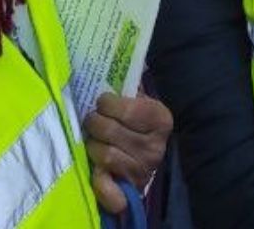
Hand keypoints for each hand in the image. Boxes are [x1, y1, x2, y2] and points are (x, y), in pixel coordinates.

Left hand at [84, 91, 172, 213]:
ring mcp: (143, 171)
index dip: (107, 103)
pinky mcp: (130, 191)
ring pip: (105, 154)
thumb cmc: (137, 122)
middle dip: (94, 122)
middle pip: (110, 130)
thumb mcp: (140, 100)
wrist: (146, 159)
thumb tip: (113, 63)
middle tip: (92, 119)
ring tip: (93, 139)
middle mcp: (155, 147)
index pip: (128, 110)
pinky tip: (96, 170)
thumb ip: (129, 86)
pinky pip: (109, 189)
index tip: (102, 102)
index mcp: (160, 120)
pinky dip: (99, 182)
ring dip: (93, 145)